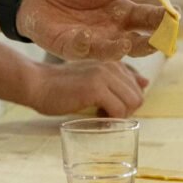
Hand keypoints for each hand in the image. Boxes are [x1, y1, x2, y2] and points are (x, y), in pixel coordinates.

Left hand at [17, 0, 165, 60]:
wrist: (38, 1)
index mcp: (123, 13)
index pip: (149, 18)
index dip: (164, 17)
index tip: (176, 13)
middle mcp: (113, 32)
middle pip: (139, 42)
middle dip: (152, 41)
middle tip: (163, 38)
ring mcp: (94, 43)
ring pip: (113, 52)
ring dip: (120, 49)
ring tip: (127, 42)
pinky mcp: (71, 48)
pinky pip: (80, 50)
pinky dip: (84, 44)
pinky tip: (85, 36)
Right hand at [28, 61, 147, 117]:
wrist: (37, 84)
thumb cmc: (63, 86)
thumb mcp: (95, 79)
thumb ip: (119, 80)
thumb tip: (145, 83)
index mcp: (114, 62)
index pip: (137, 87)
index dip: (124, 102)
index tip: (107, 106)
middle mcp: (112, 65)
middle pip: (138, 97)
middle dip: (124, 112)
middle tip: (103, 114)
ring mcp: (104, 75)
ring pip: (132, 104)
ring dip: (118, 117)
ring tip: (99, 115)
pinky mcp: (95, 88)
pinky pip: (118, 111)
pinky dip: (109, 121)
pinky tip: (94, 118)